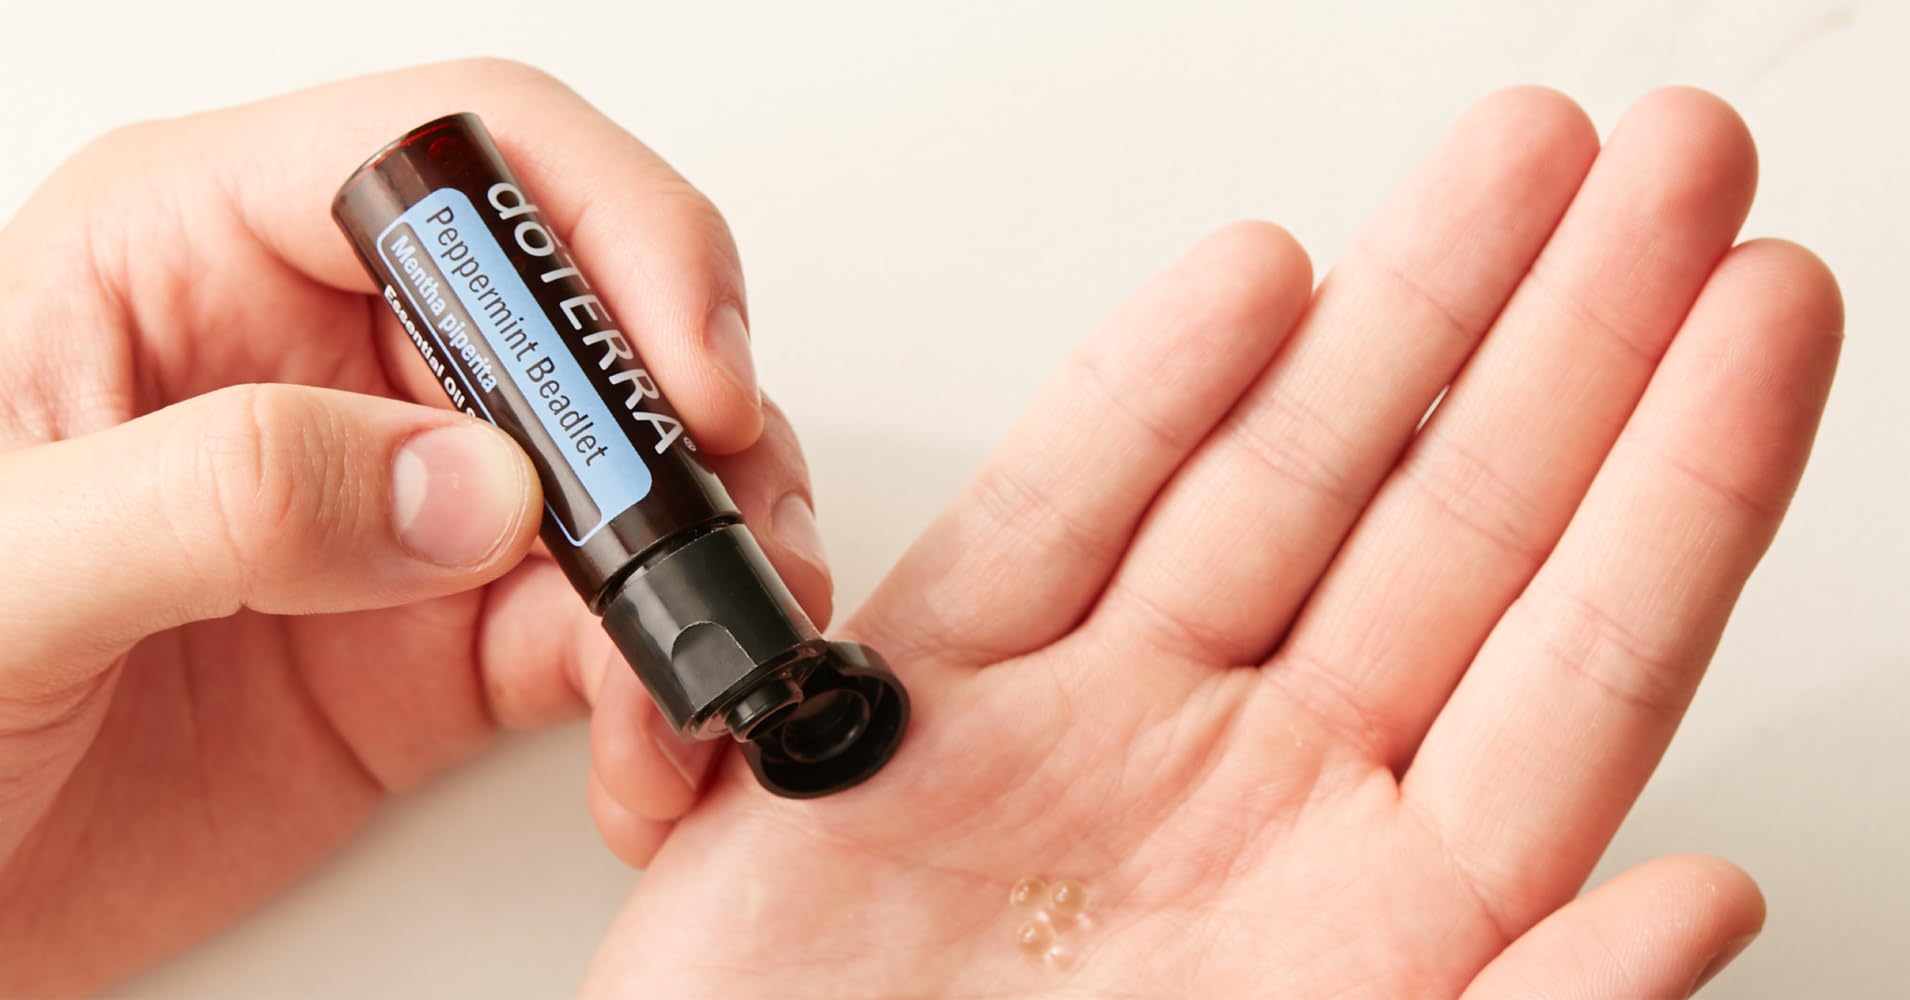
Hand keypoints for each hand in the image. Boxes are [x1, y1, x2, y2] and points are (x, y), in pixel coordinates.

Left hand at [0, 61, 830, 995]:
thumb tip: (466, 485)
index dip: (602, 236)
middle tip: (722, 539)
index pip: (454, 157)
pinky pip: (600, 641)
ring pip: (627, 486)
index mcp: (200, 253)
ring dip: (705, 562)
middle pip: (580, 324)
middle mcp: (329, 362)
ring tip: (701, 660)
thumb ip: (225, 492)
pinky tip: (648, 745)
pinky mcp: (442, 650)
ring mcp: (400, 511)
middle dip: (692, 423)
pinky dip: (658, 690)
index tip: (675, 372)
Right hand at [580, 88, 1839, 997]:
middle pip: (1452, 528)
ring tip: (1508, 173)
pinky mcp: (923, 705)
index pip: (1579, 661)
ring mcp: (1093, 734)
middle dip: (1568, 333)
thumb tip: (1697, 907)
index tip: (1768, 310)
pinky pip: (1048, 520)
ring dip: (1394, 315)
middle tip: (1668, 171)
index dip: (1688, 477)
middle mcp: (1252, 799)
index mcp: (1380, 918)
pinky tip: (1250, 289)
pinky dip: (1141, 399)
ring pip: (1272, 483)